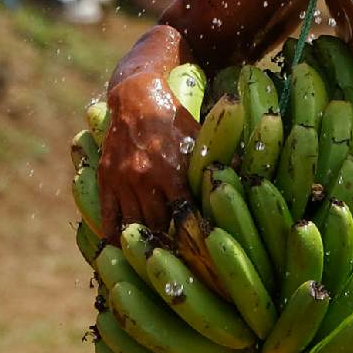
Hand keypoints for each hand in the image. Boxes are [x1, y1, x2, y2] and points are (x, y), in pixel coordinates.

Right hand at [96, 63, 199, 237]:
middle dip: (168, 240)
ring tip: (154, 252)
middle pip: (157, 225)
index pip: (184, 215)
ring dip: (144, 240)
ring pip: (133, 224)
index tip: (199, 248)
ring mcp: (123, 181)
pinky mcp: (106, 180)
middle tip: (179, 254)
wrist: (135, 98)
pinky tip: (118, 248)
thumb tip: (246, 176)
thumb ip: (216, 160)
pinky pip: (107, 215)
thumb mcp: (200, 137)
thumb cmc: (174, 119)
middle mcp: (145, 180)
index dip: (191, 234)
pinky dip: (113, 234)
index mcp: (172, 172)